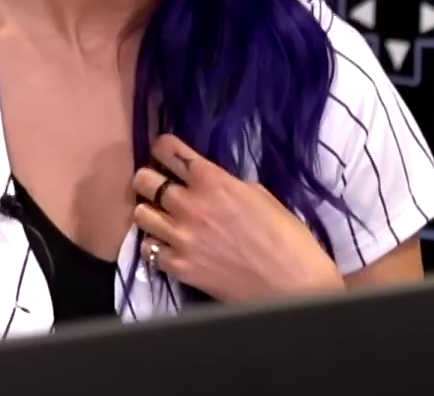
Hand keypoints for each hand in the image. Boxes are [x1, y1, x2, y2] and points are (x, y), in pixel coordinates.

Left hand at [132, 133, 343, 302]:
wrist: (294, 285)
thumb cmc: (288, 237)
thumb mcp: (260, 195)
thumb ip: (226, 184)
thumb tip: (209, 183)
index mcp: (213, 180)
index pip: (167, 149)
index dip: (163, 149)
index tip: (166, 154)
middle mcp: (190, 204)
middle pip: (143, 179)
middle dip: (150, 180)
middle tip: (160, 187)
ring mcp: (181, 237)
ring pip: (140, 213)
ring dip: (151, 212)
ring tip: (164, 218)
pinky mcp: (178, 267)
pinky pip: (148, 248)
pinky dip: (157, 246)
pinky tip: (171, 246)